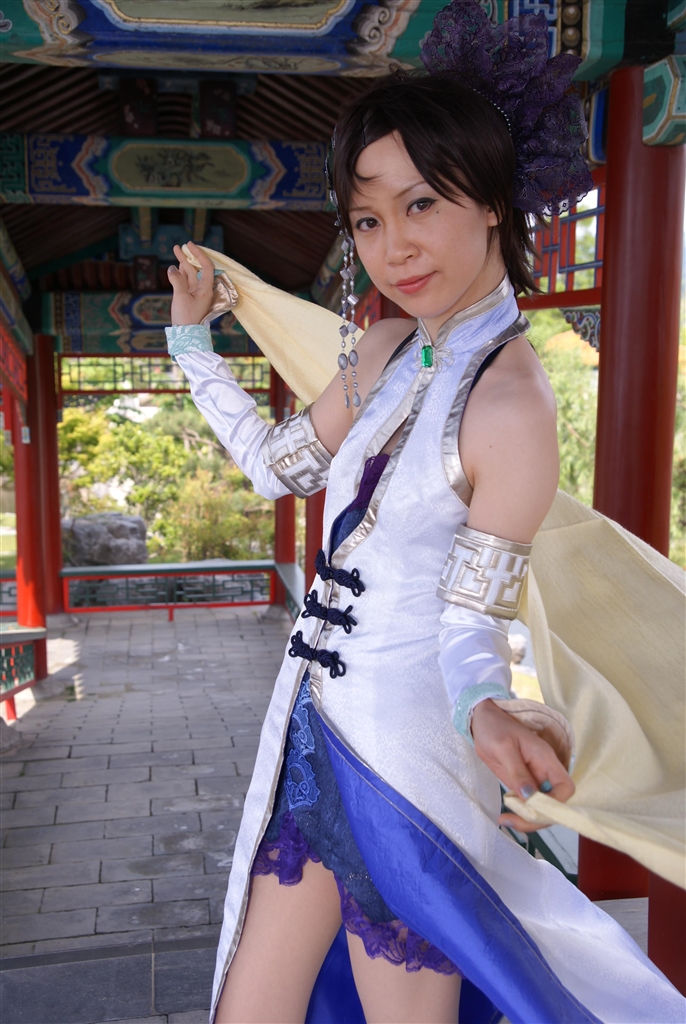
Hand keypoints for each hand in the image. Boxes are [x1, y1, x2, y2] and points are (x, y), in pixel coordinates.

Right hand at [168, 242, 215, 324]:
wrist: (185, 334)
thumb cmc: (186, 316)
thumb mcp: (180, 296)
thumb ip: (177, 280)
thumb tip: (172, 268)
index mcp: (206, 288)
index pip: (206, 266)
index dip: (199, 254)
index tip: (190, 245)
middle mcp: (202, 289)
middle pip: (197, 268)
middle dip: (189, 256)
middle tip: (181, 246)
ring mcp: (195, 293)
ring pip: (190, 274)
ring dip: (183, 263)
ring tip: (176, 251)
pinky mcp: (189, 297)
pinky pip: (185, 281)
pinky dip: (180, 273)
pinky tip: (175, 266)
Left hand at [471, 699, 574, 833]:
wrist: (482, 721)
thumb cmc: (494, 728)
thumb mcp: (503, 747)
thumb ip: (517, 772)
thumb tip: (530, 797)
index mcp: (545, 759)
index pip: (565, 787)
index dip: (556, 804)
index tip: (533, 811)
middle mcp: (544, 771)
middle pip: (554, 803)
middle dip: (537, 817)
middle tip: (511, 821)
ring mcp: (534, 779)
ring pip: (541, 808)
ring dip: (527, 819)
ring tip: (506, 820)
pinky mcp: (522, 783)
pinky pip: (528, 805)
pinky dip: (520, 814)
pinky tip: (506, 817)